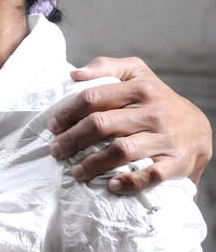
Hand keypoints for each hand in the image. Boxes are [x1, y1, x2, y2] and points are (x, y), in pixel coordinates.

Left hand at [48, 56, 212, 192]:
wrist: (198, 128)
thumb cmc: (155, 100)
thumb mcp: (137, 74)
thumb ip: (107, 67)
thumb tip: (74, 74)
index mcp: (140, 88)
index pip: (94, 97)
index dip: (68, 112)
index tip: (53, 126)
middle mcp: (154, 112)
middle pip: (102, 124)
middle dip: (72, 139)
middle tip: (55, 150)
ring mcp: (166, 137)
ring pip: (122, 150)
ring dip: (92, 163)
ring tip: (74, 171)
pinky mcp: (177, 162)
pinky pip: (151, 174)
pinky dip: (130, 181)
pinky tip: (111, 185)